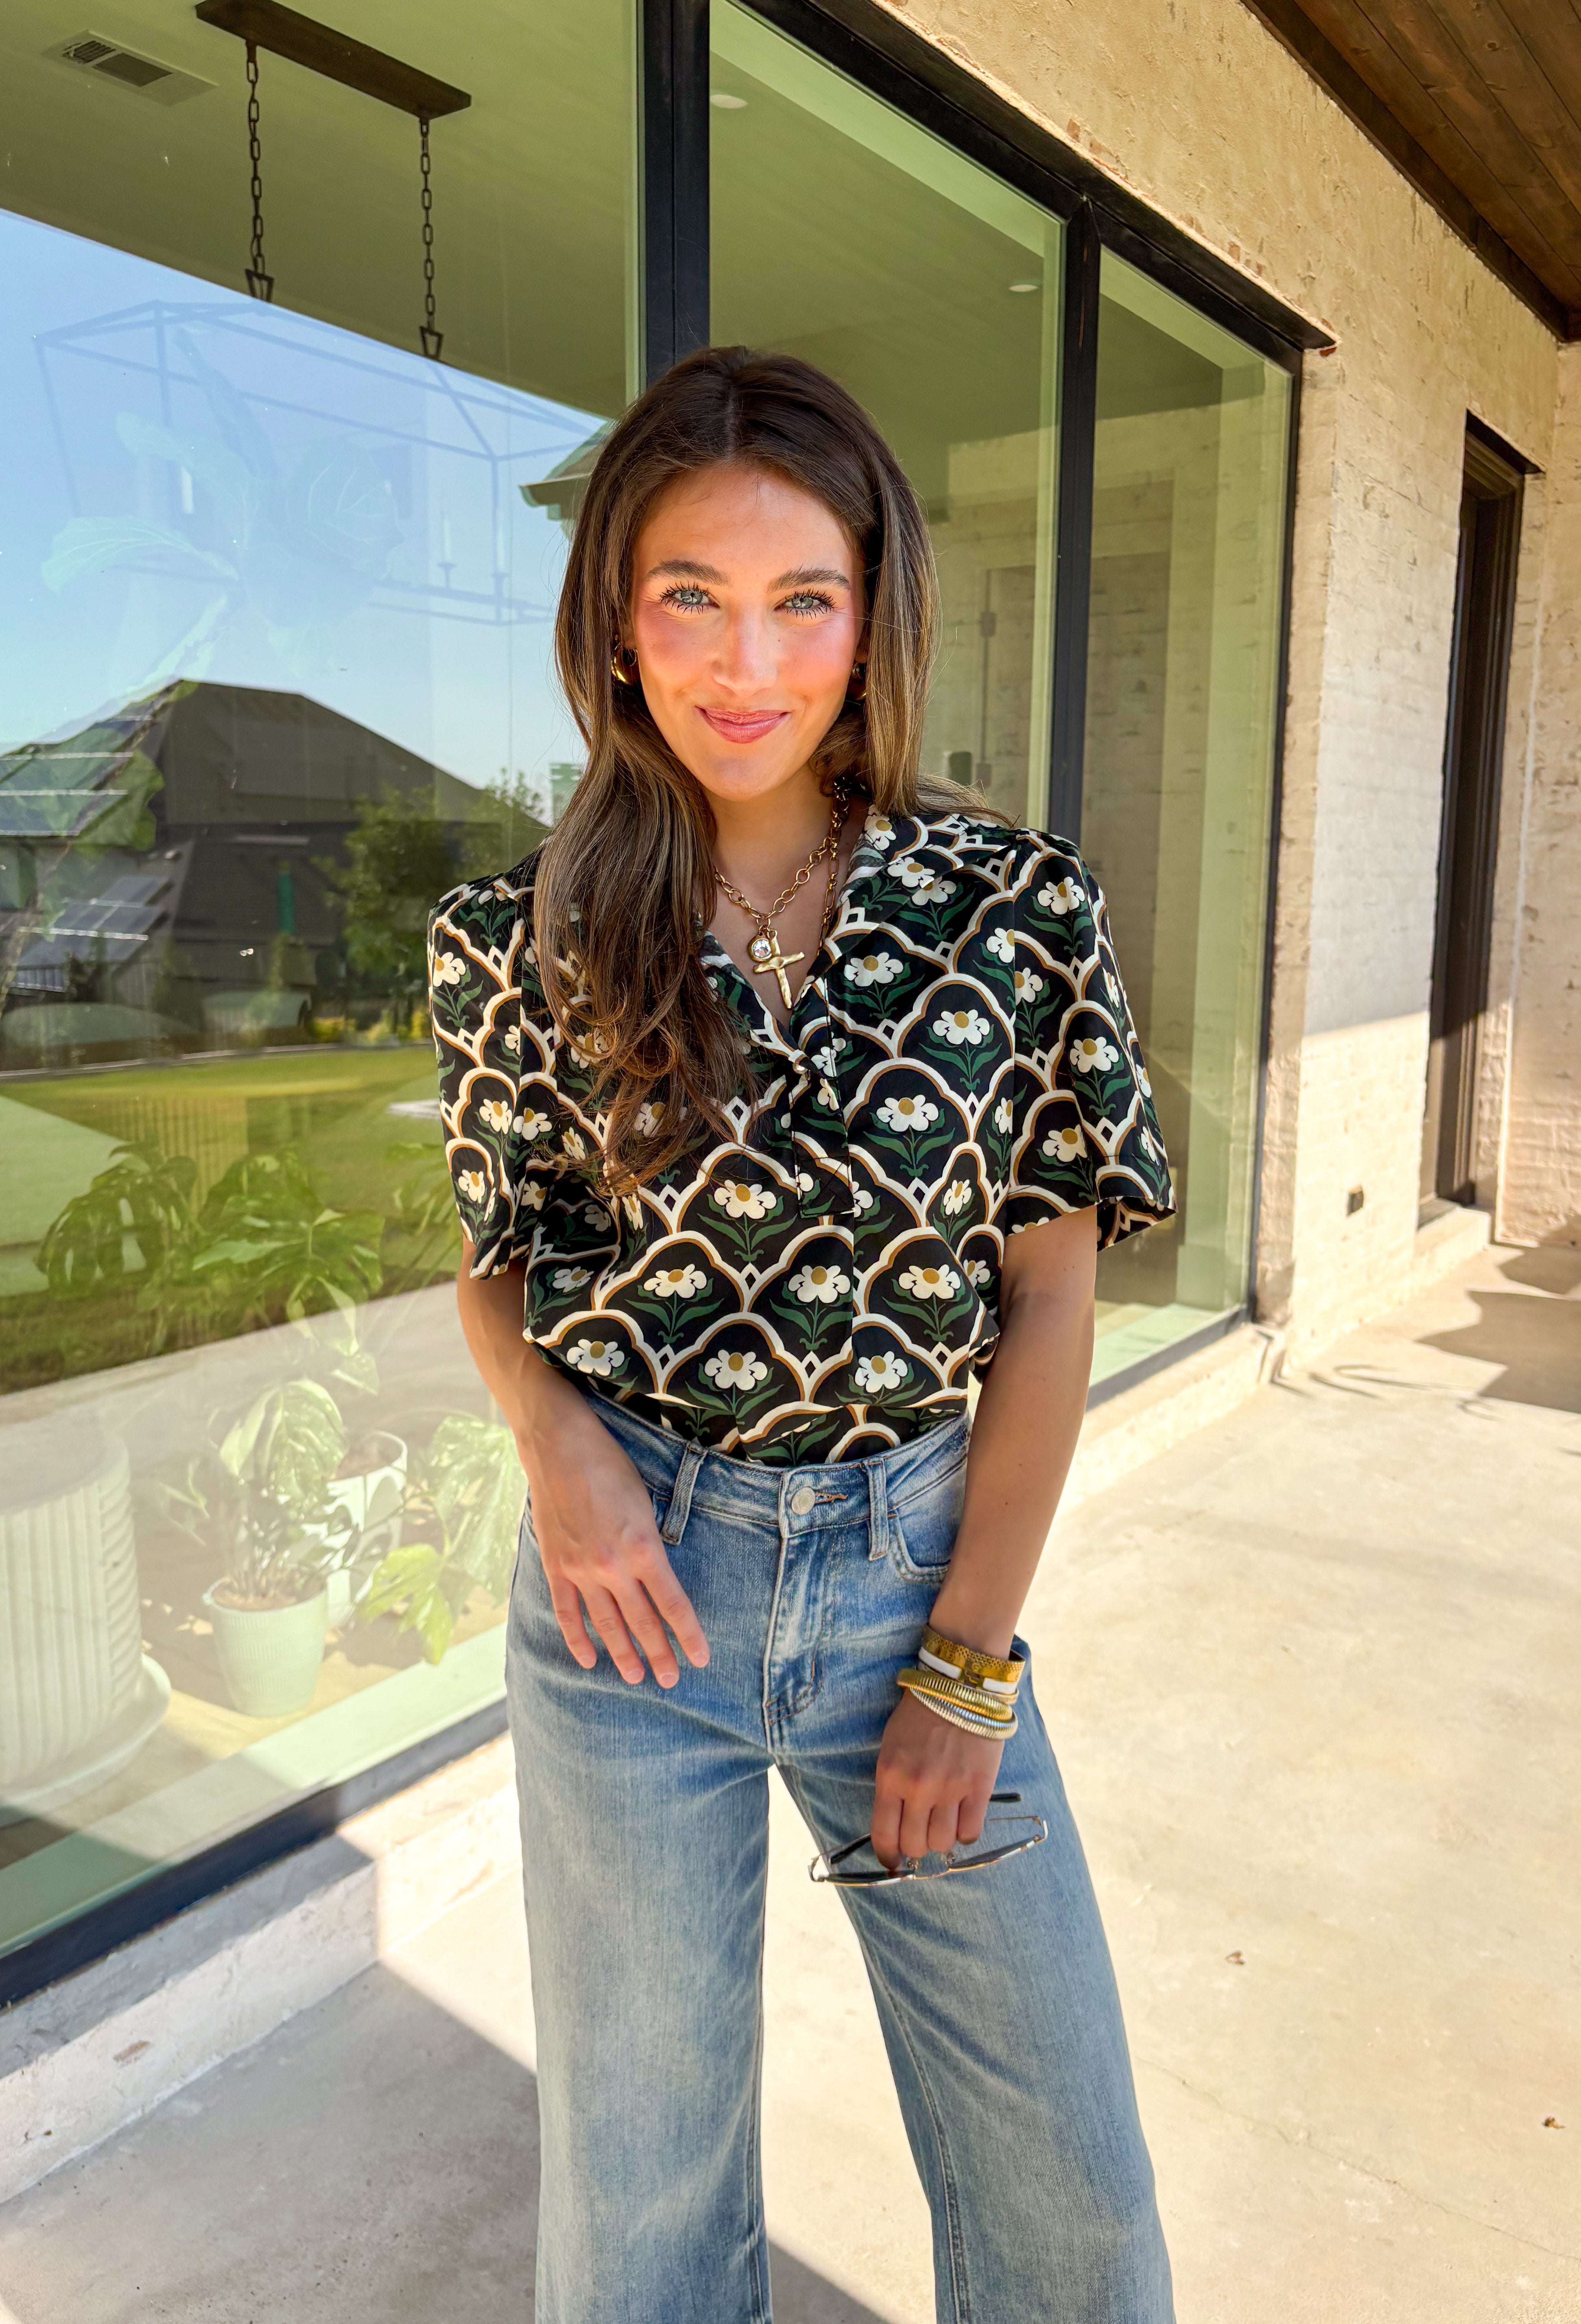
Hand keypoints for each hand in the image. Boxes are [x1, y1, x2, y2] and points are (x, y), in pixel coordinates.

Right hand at [516, 1399, 708, 1687]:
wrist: (560, 1447)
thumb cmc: (610, 1467)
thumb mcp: (645, 1503)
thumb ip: (650, 1544)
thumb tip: (657, 1575)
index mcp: (643, 1548)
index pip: (673, 1604)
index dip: (688, 1635)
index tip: (701, 1659)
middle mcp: (612, 1567)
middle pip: (642, 1622)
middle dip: (659, 1655)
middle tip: (671, 1681)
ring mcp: (580, 1570)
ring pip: (606, 1625)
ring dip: (623, 1654)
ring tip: (637, 1677)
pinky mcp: (556, 1567)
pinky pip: (567, 1612)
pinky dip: (577, 1639)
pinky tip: (589, 1660)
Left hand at [870, 1691, 1002, 1867]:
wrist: (958, 1687)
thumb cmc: (919, 1717)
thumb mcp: (890, 1748)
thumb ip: (891, 1786)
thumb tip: (895, 1827)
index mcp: (890, 1777)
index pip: (884, 1835)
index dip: (887, 1856)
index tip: (892, 1861)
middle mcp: (918, 1788)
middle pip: (915, 1845)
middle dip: (915, 1846)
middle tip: (920, 1834)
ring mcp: (950, 1789)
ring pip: (942, 1843)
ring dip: (941, 1839)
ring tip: (942, 1821)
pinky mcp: (979, 1787)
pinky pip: (971, 1832)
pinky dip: (966, 1833)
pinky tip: (962, 1818)